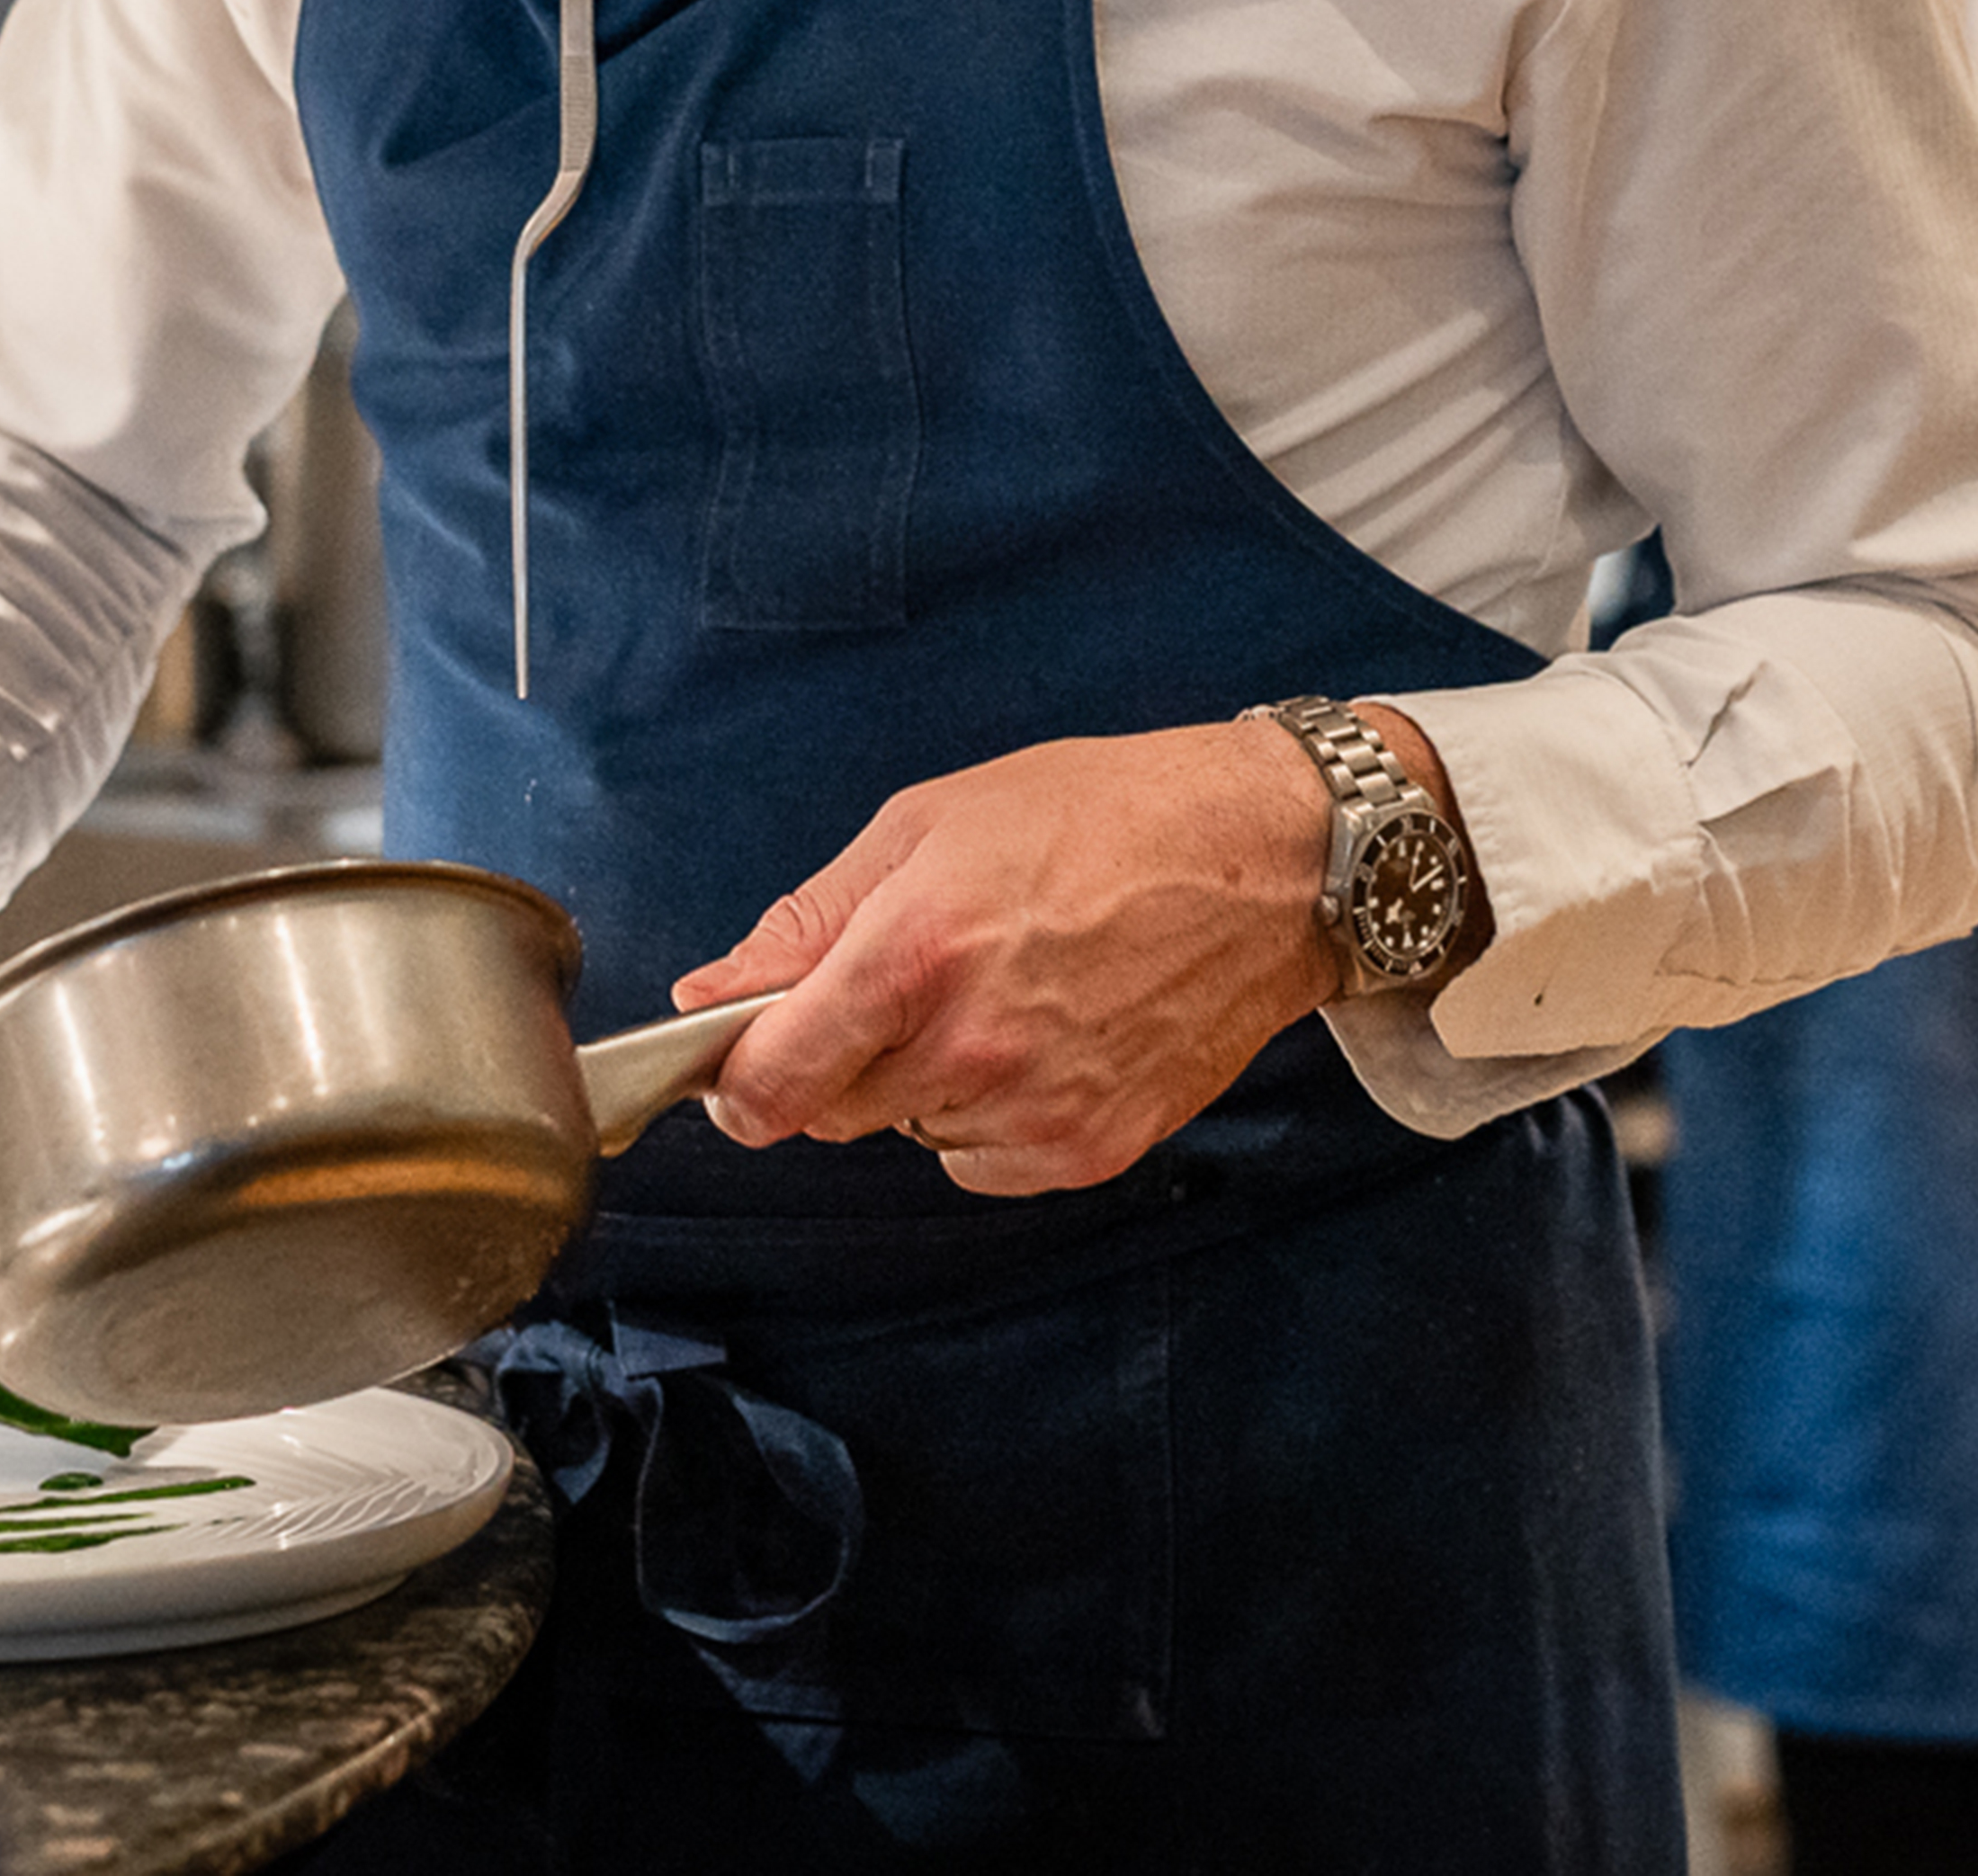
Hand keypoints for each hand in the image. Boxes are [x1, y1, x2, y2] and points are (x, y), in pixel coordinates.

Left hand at [678, 711, 1457, 1199]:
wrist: (1265, 863)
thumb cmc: (1107, 817)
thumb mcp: (932, 823)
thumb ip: (809, 919)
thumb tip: (711, 993)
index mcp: (915, 953)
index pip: (770, 1083)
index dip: (738, 1077)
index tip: (741, 1059)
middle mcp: (969, 1049)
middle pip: (833, 1112)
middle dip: (843, 1055)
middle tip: (913, 978)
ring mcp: (1033, 1111)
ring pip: (911, 1131)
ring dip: (926, 1080)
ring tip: (1004, 989)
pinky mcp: (1086, 1150)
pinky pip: (982, 1159)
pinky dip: (991, 1113)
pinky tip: (1046, 1034)